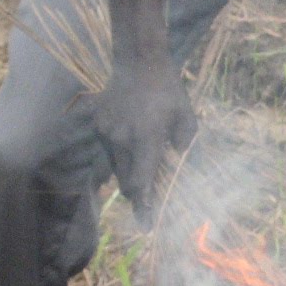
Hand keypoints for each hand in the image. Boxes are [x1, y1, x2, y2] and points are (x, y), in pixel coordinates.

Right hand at [92, 61, 196, 227]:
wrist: (140, 61)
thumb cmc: (169, 92)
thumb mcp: (188, 119)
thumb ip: (187, 146)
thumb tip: (180, 166)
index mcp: (146, 138)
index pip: (141, 182)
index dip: (144, 205)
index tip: (146, 224)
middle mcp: (122, 138)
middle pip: (125, 181)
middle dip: (136, 197)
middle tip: (145, 214)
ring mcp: (106, 130)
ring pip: (114, 168)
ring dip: (126, 176)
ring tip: (138, 177)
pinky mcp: (97, 123)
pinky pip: (107, 150)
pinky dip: (117, 155)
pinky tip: (128, 145)